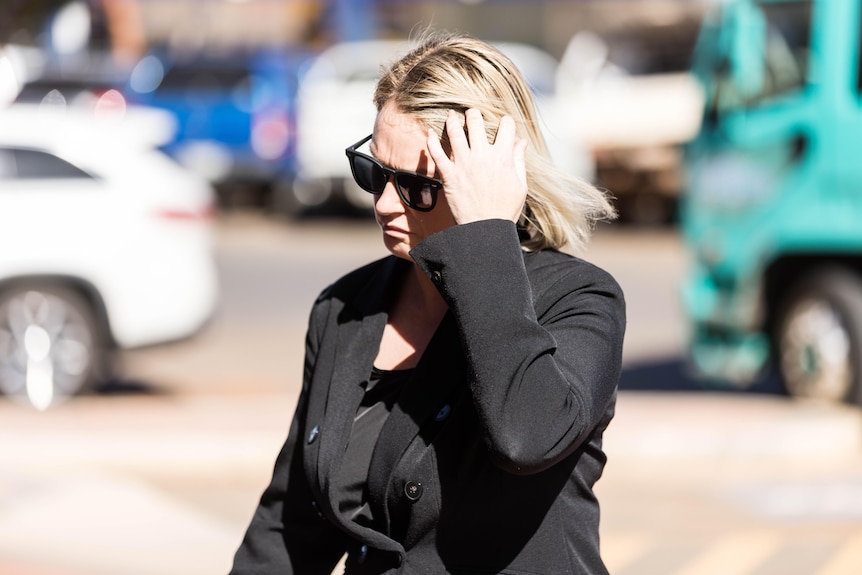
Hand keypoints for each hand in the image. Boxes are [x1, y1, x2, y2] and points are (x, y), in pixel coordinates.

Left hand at [426, 108, 527, 224]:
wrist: (485, 229)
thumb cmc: (505, 210)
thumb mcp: (520, 185)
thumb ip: (519, 161)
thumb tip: (521, 142)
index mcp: (503, 157)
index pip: (506, 126)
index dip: (506, 122)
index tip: (503, 125)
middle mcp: (482, 156)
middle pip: (477, 123)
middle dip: (474, 114)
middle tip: (471, 113)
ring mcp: (464, 164)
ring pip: (456, 132)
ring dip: (453, 121)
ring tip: (452, 116)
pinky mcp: (449, 175)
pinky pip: (437, 154)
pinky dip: (432, 142)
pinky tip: (431, 134)